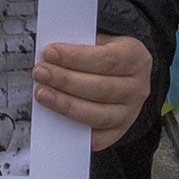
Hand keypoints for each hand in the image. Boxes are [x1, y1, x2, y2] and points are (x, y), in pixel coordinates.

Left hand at [32, 35, 153, 149]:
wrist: (125, 75)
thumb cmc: (105, 55)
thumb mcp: (100, 40)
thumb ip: (80, 45)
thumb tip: (51, 54)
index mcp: (135, 58)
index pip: (106, 59)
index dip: (76, 57)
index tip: (50, 53)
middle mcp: (137, 88)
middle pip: (100, 88)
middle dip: (65, 80)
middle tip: (40, 73)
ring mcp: (130, 113)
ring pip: (98, 115)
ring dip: (66, 104)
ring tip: (42, 93)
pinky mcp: (118, 132)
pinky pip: (97, 138)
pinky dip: (76, 132)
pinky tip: (56, 122)